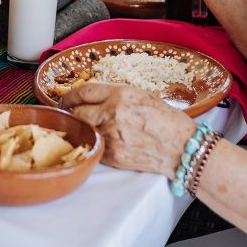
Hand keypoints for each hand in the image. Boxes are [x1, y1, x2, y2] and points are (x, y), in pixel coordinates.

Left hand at [62, 82, 195, 176]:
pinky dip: (94, 143)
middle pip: (76, 112)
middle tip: (68, 114)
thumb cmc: (166, 119)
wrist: (181, 146)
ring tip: (85, 128)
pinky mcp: (112, 155)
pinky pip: (94, 147)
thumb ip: (115, 95)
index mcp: (120, 94)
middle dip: (69, 113)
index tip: (65, 99)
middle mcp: (112, 113)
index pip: (83, 91)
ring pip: (83, 131)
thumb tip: (92, 97)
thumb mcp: (141, 95)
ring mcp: (111, 136)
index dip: (70, 95)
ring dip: (81, 129)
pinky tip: (100, 141)